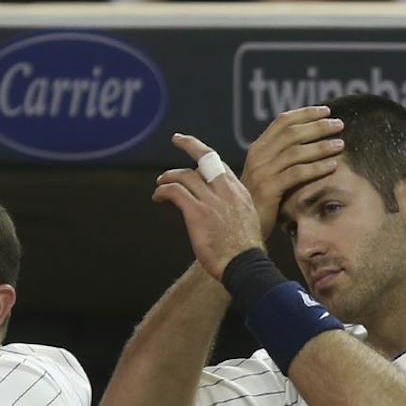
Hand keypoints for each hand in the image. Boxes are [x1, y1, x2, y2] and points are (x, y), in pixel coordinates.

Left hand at [154, 133, 272, 281]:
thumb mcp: (247, 223)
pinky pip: (175, 192)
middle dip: (190, 144)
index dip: (206, 154)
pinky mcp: (197, 213)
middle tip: (177, 139)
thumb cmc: (245, 254)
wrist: (245, 266)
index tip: (196, 147)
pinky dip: (163, 191)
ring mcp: (212, 201)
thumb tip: (222, 211)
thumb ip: (234, 210)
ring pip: (185, 175)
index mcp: (240, 192)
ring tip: (160, 184)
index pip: (220, 165)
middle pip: (206, 158)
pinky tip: (158, 197)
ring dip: (169, 176)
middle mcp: (227, 191)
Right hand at [238, 106, 343, 240]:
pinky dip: (317, 167)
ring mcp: (262, 172)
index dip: (305, 113)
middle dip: (317, 126)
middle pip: (292, 132)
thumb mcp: (267, 176)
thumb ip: (280, 159)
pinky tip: (333, 165)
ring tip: (340, 144)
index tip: (326, 110)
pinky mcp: (269, 189)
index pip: (282, 121)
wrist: (239, 228)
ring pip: (296, 151)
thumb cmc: (260, 204)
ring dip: (321, 146)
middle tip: (339, 124)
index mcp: (257, 149)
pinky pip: (297, 173)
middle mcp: (258, 156)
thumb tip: (306, 144)